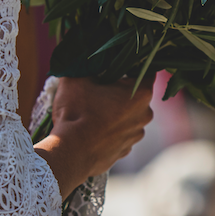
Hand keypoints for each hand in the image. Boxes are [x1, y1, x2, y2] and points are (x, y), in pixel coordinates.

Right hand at [34, 76, 153, 197]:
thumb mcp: (77, 78)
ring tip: (91, 111)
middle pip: (135, 94)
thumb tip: (88, 62)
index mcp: (141, 93)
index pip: (145, 70)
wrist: (69, 153)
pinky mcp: (124, 151)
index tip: (114, 65)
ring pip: (127, 115)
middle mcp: (145, 115)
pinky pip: (119, 133)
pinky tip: (91, 129)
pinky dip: (109, 130)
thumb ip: (88, 66)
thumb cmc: (76, 112)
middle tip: (97, 88)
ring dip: (114, 111)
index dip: (130, 65)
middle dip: (119, 90)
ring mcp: (136, 135)